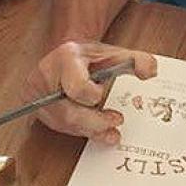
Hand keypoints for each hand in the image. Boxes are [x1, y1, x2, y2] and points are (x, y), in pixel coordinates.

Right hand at [24, 41, 156, 143]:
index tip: (101, 94)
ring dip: (89, 129)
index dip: (93, 96)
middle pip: (69, 113)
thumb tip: (149, 72)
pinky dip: (79, 130)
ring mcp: (37, 94)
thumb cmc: (89, 57)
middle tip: (115, 121)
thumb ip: (136, 60)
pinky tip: (95, 131)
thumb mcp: (115, 54)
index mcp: (65, 58)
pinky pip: (58, 126)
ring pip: (64, 123)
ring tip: (109, 128)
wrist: (66, 55)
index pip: (77, 87)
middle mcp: (45, 75)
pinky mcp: (35, 107)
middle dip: (95, 122)